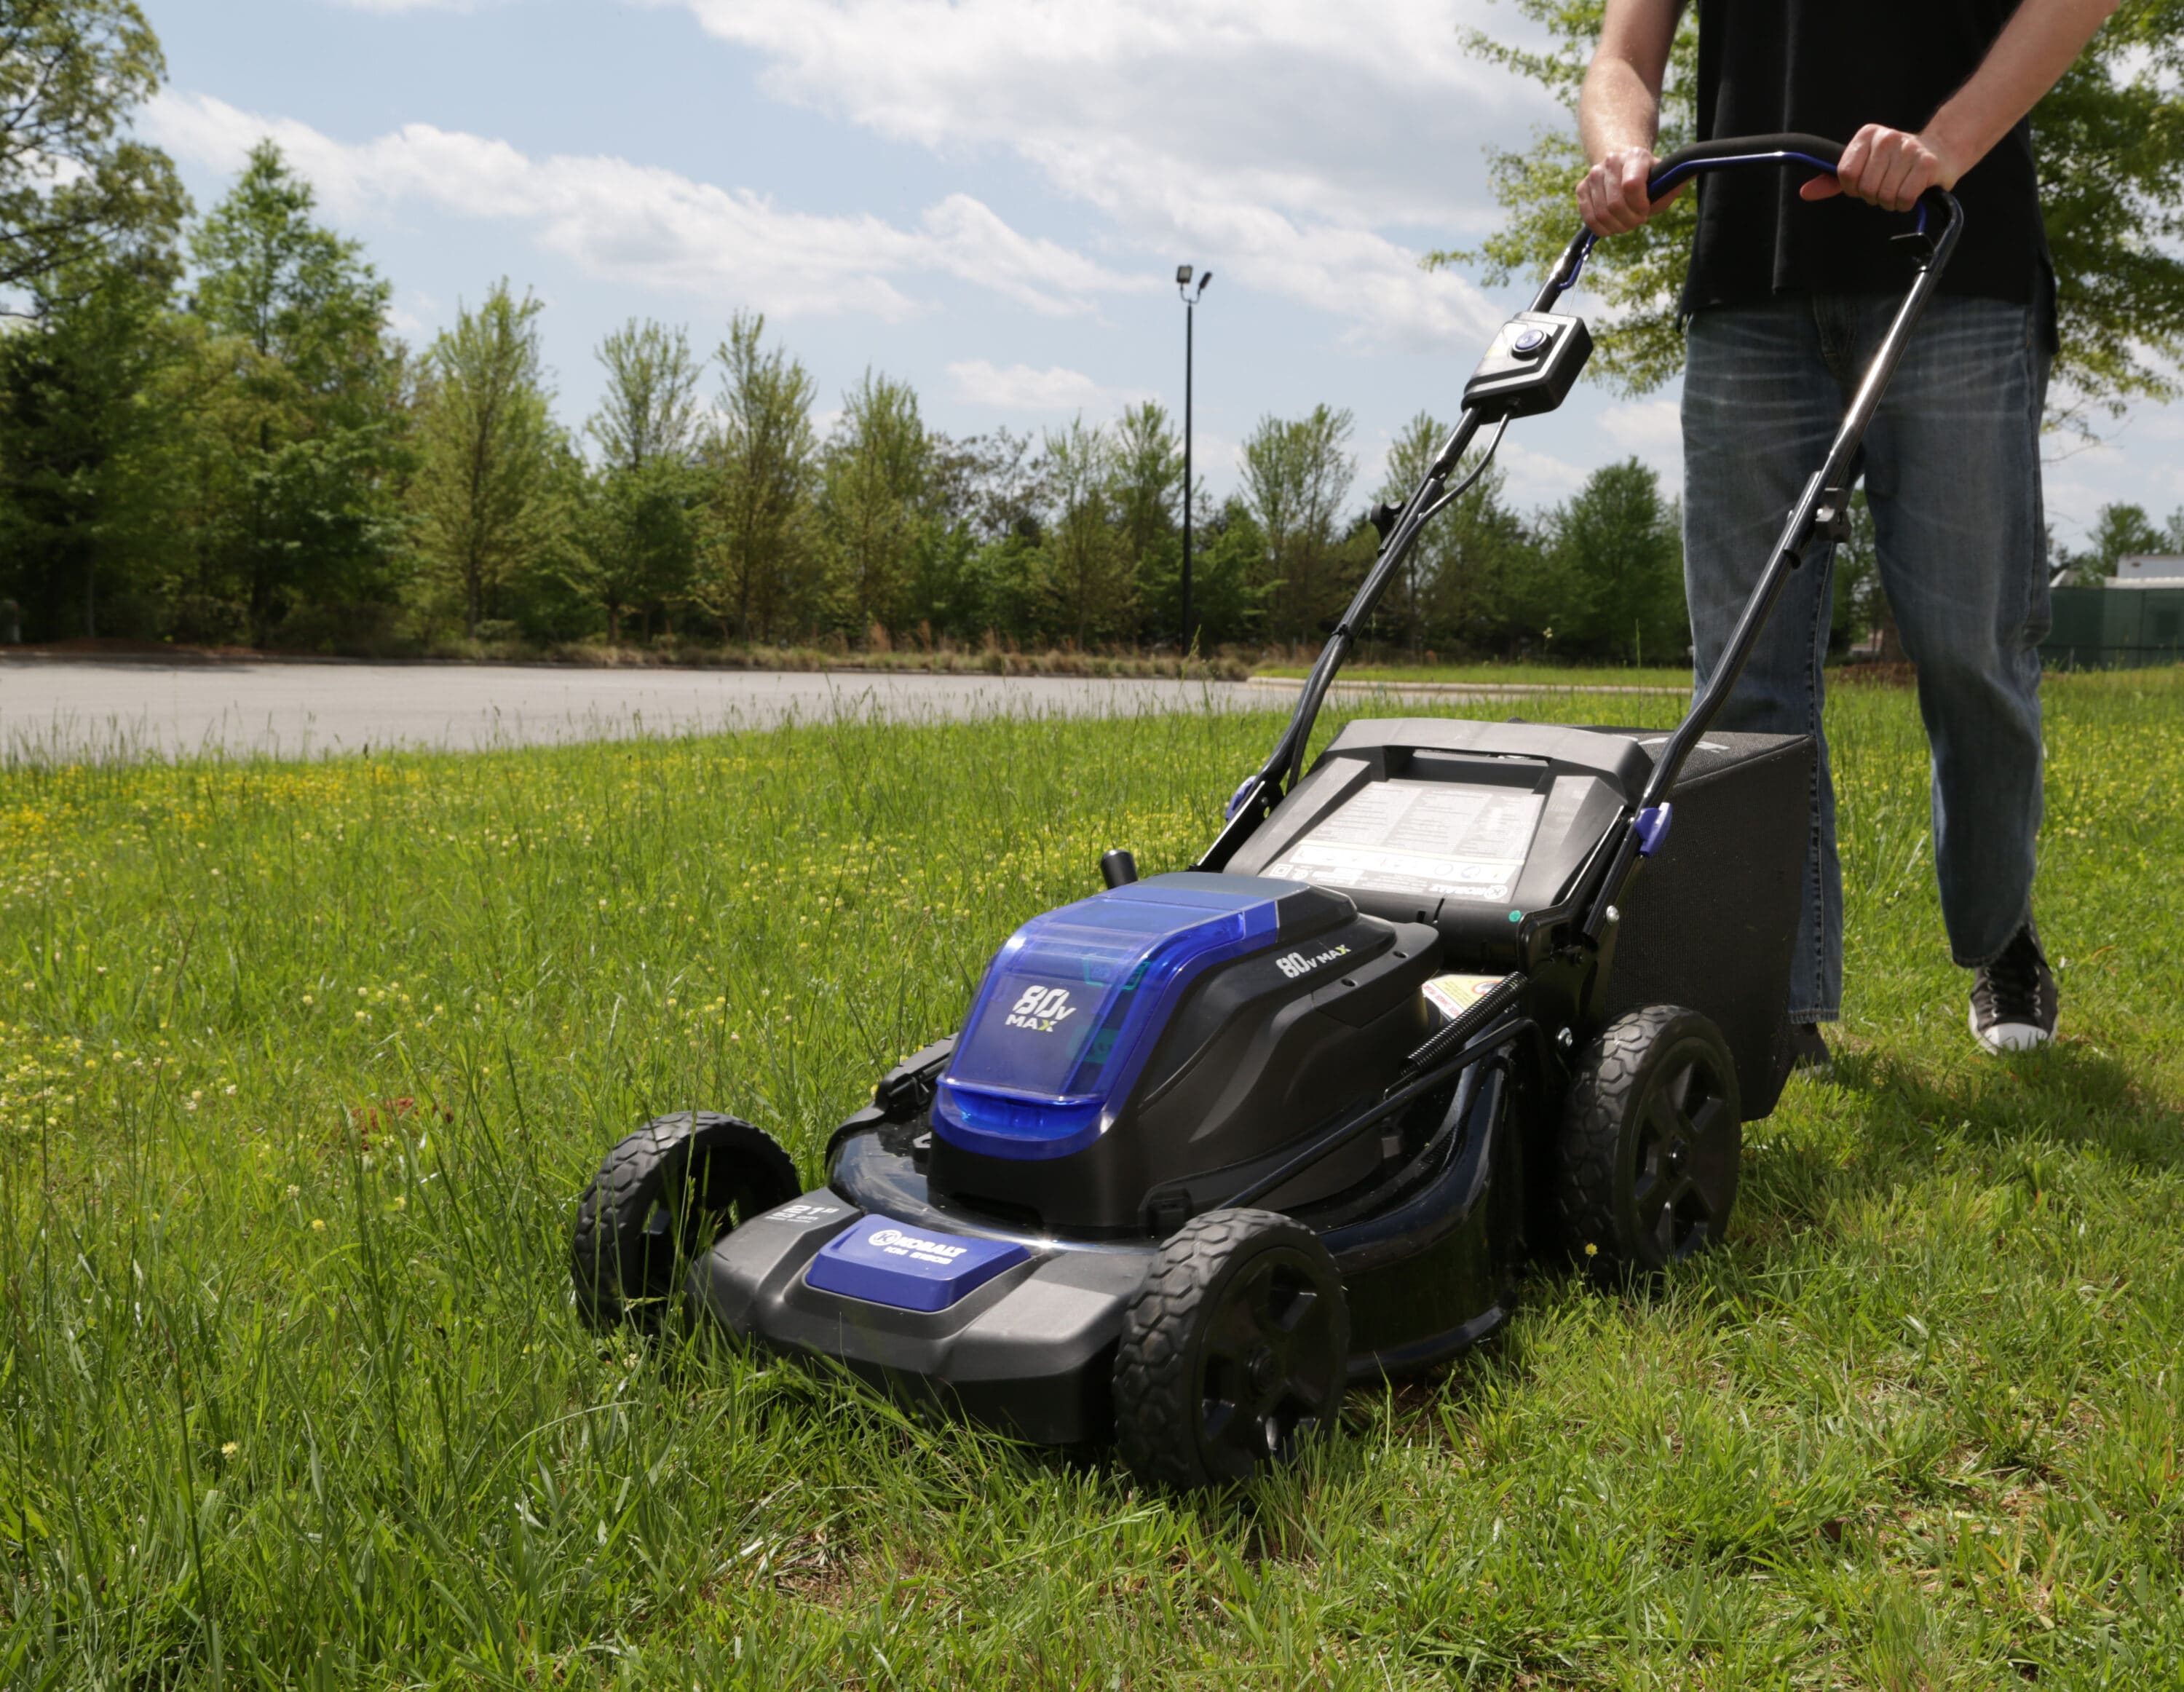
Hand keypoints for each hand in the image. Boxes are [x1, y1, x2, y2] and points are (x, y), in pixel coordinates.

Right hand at [1577, 145, 1683, 235]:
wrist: (1623, 168)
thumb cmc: (1648, 180)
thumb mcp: (1664, 180)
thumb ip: (1676, 182)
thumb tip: (1695, 171)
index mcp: (1635, 156)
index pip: (1631, 185)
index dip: (1639, 206)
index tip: (1646, 211)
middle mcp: (1611, 161)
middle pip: (1614, 204)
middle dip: (1628, 221)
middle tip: (1637, 221)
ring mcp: (1593, 174)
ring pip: (1601, 214)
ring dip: (1616, 227)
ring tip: (1626, 223)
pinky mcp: (1581, 188)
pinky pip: (1588, 218)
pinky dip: (1602, 229)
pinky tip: (1613, 225)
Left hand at [1801, 123, 1963, 211]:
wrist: (1940, 151)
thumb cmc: (1895, 163)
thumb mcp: (1862, 166)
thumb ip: (1832, 180)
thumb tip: (1805, 193)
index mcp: (1867, 135)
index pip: (1845, 174)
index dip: (1853, 188)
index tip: (1864, 184)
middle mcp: (1887, 138)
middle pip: (1865, 187)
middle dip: (1873, 196)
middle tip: (1886, 186)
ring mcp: (1909, 149)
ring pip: (1884, 195)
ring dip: (1890, 201)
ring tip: (1899, 187)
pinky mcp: (1927, 164)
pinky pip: (1904, 198)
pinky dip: (1905, 204)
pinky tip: (1911, 192)